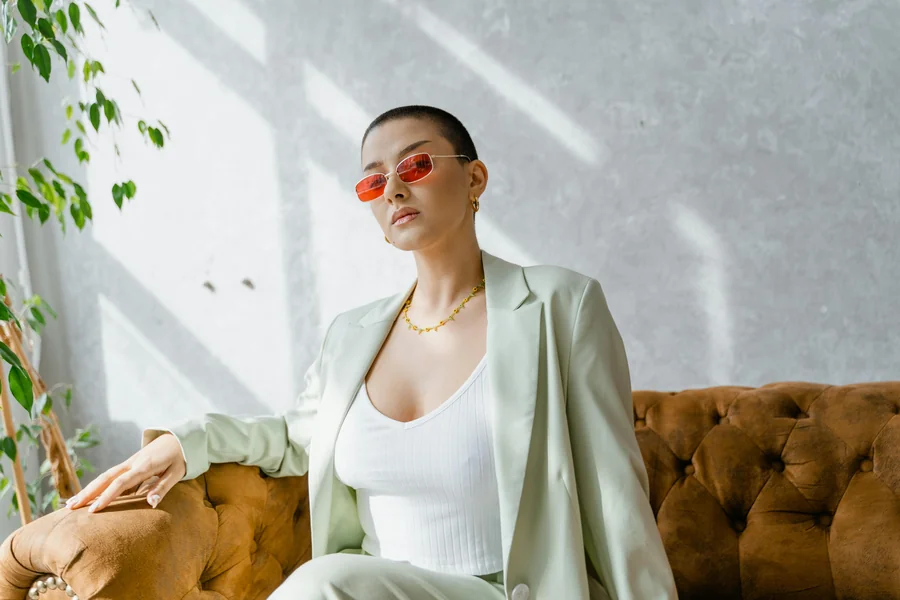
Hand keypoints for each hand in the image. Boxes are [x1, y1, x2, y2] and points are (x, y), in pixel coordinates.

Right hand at [65, 433, 186, 512]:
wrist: (179, 437)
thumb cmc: (180, 457)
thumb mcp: (177, 472)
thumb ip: (163, 487)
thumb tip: (151, 503)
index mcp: (144, 466)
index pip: (122, 482)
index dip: (107, 496)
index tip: (93, 511)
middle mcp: (132, 463)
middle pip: (106, 477)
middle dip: (88, 493)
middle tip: (70, 508)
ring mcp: (129, 462)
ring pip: (104, 475)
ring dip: (88, 489)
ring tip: (70, 504)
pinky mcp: (128, 464)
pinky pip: (109, 475)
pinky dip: (96, 485)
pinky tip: (86, 495)